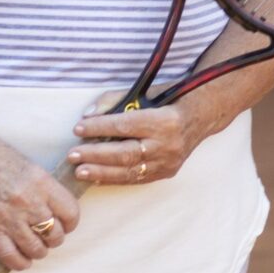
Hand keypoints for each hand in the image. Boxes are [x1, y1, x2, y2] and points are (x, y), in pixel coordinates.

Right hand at [0, 131, 79, 272]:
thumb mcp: (31, 167)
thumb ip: (46, 190)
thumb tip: (59, 212)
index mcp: (42, 183)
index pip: (71, 213)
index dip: (70, 223)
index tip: (64, 223)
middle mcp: (29, 201)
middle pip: (56, 234)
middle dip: (54, 239)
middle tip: (47, 235)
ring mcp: (9, 217)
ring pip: (37, 249)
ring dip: (39, 251)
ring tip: (35, 246)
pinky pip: (11, 256)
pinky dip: (20, 262)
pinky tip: (23, 259)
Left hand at [68, 101, 200, 187]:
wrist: (200, 117)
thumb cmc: (168, 100)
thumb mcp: (144, 93)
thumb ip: (114, 100)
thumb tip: (88, 115)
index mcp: (165, 120)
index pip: (125, 125)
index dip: (100, 127)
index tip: (79, 128)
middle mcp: (168, 144)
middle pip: (126, 152)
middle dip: (96, 154)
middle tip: (73, 154)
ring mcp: (168, 162)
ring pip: (130, 170)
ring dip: (102, 171)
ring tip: (80, 170)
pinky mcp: (166, 172)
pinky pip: (137, 179)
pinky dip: (115, 178)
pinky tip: (97, 176)